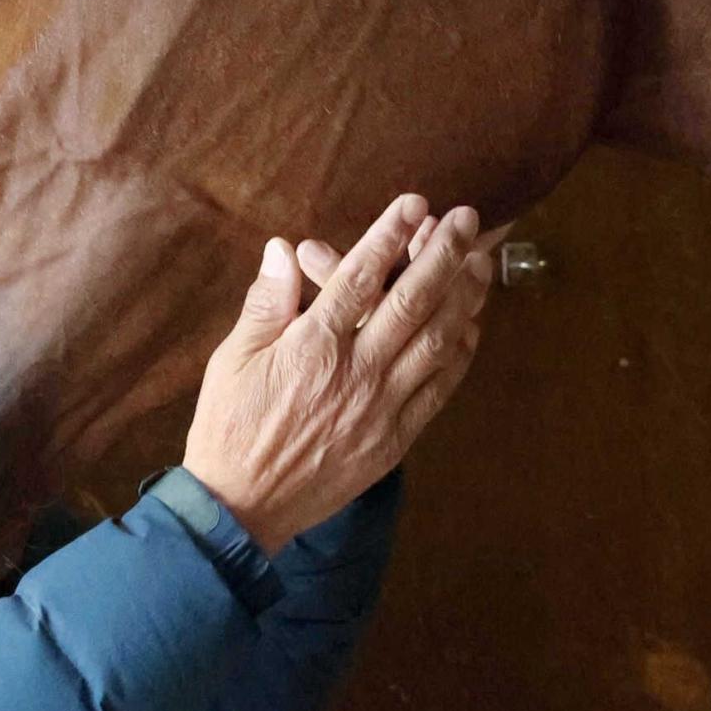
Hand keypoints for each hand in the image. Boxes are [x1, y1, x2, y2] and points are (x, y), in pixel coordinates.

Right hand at [182, 194, 496, 553]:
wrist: (242, 507)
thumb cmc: (230, 426)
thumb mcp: (232, 358)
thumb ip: (266, 303)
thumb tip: (284, 250)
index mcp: (311, 348)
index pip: (359, 278)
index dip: (389, 235)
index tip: (414, 203)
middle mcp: (355, 373)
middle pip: (410, 302)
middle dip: (442, 254)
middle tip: (465, 219)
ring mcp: (381, 408)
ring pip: (435, 343)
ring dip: (463, 298)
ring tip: (481, 262)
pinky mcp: (395, 439)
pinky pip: (438, 389)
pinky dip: (459, 353)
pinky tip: (470, 325)